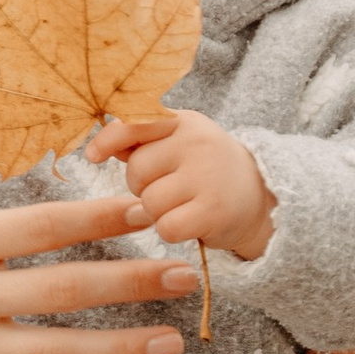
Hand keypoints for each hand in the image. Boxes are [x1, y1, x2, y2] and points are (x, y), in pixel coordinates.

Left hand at [89, 110, 274, 261]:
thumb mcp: (180, 143)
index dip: (108, 140)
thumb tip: (101, 145)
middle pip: (137, 171)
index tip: (92, 157)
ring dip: (158, 212)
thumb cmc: (207, 169)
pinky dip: (172, 231)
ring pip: (149, 202)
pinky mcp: (214, 210)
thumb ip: (143, 142)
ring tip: (182, 205)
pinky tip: (191, 222)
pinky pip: (166, 227)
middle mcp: (197, 143)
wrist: (262, 196)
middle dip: (143, 187)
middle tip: (169, 189)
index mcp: (184, 122)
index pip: (135, 123)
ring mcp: (207, 176)